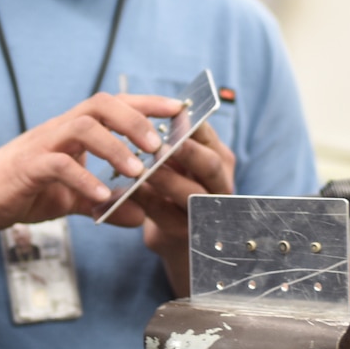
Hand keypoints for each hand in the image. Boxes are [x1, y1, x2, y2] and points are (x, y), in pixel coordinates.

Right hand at [0, 94, 178, 232]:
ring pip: (83, 127)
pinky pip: (59, 165)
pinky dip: (84, 180)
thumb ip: (103, 204)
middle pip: (102, 104)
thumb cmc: (22, 191)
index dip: (147, 104)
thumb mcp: (70, 200)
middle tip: (161, 144)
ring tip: (137, 171)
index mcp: (73, 131)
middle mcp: (60, 129)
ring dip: (115, 147)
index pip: (114, 106)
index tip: (180, 109)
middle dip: (135, 119)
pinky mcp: (27, 167)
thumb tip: (139, 218)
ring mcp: (43, 145)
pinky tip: (102, 198)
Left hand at [126, 122, 235, 294]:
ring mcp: (207, 211)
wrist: (177, 237)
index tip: (169, 111)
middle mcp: (220, 184)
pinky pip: (166, 215)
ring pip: (191, 194)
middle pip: (210, 165)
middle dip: (187, 153)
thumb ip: (177, 140)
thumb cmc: (176, 187)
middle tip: (163, 144)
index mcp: (219, 158)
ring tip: (142, 169)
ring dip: (166, 180)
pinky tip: (128, 192)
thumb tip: (159, 112)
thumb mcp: (182, 161)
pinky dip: (147, 202)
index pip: (207, 135)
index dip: (190, 123)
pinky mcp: (186, 232)